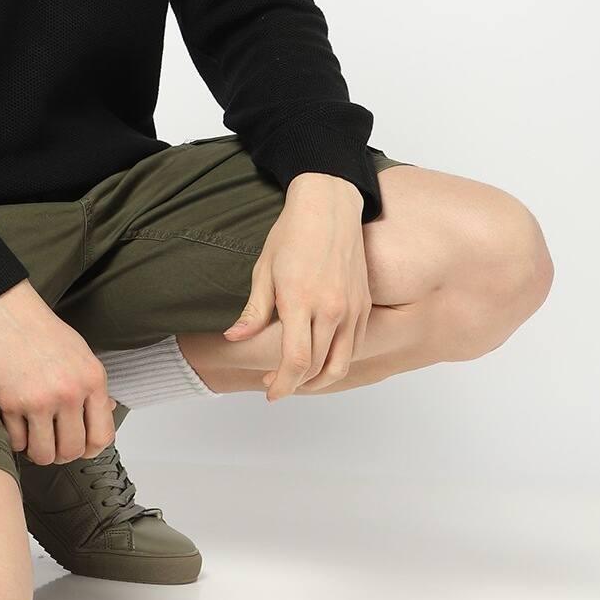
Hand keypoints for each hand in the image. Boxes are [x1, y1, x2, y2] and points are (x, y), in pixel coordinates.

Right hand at [0, 280, 117, 463]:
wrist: (5, 309)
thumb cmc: (43, 330)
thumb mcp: (81, 353)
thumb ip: (94, 386)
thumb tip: (108, 412)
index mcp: (92, 379)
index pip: (102, 437)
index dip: (90, 449)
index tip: (79, 446)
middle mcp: (69, 392)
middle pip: (72, 451)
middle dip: (61, 453)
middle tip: (52, 442)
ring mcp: (38, 400)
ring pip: (44, 455)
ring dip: (38, 451)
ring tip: (34, 437)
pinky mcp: (9, 403)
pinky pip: (16, 444)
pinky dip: (16, 440)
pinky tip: (16, 424)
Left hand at [221, 174, 370, 399]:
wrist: (329, 207)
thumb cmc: (292, 234)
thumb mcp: (264, 269)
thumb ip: (254, 310)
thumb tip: (234, 338)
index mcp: (301, 301)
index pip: (295, 361)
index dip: (282, 384)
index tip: (270, 392)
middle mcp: (331, 309)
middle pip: (317, 368)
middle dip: (295, 384)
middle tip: (275, 383)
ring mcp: (352, 308)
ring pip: (341, 364)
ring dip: (319, 380)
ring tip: (298, 380)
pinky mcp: (364, 305)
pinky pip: (355, 346)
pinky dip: (338, 361)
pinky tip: (321, 359)